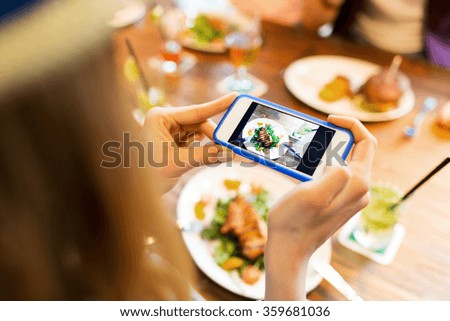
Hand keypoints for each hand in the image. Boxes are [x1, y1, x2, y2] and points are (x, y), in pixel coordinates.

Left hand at [143, 93, 237, 191]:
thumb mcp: (179, 163)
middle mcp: (164, 120)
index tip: (235, 97)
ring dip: (211, 142)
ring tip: (225, 151)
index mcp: (160, 118)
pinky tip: (214, 154)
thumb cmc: (148, 176)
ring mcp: (168, 130)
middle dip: (215, 134)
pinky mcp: (172, 141)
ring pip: (198, 132)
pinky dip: (204, 148)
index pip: (195, 111)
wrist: (133, 193)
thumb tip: (231, 153)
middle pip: (199, 122)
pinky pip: (194, 141)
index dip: (218, 106)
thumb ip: (207, 156)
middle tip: (233, 143)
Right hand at [264, 115, 376, 299]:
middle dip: (337, 138)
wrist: (289, 248)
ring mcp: (351, 197)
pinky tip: (306, 169)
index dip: (351, 125)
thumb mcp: (312, 195)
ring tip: (306, 153)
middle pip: (356, 151)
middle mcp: (360, 190)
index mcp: (357, 184)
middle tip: (313, 136)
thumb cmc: (295, 222)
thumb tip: (344, 164)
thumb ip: (335, 176)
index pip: (366, 142)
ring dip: (328, 152)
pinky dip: (323, 165)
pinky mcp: (340, 202)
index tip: (328, 119)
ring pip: (345, 162)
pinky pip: (337, 175)